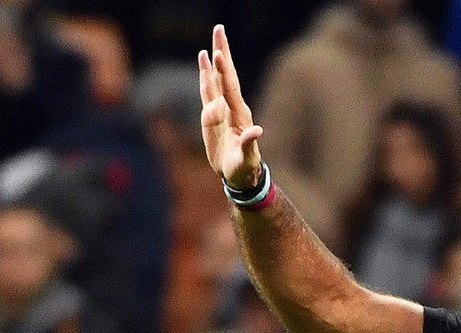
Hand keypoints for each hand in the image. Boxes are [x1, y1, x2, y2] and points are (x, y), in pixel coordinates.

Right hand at [198, 25, 263, 188]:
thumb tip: (257, 131)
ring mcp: (223, 109)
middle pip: (226, 75)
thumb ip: (250, 143)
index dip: (224, 72)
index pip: (230, 88)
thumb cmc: (244, 168)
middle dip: (223, 52)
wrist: (240, 174)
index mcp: (239, 115)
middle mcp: (232, 107)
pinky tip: (203, 61)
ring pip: (216, 79)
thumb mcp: (247, 158)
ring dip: (214, 59)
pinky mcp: (213, 115)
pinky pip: (208, 90)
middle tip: (219, 29)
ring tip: (213, 40)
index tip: (219, 54)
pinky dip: (205, 75)